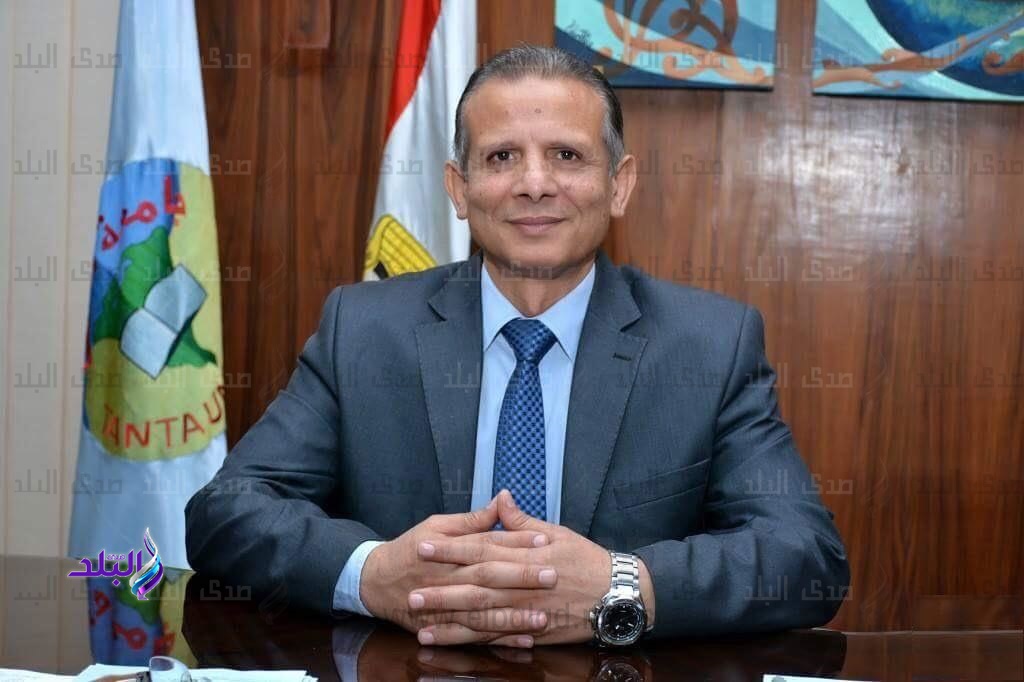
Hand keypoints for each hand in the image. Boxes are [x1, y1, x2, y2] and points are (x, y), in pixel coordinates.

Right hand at [359, 495, 553, 645]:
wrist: (375, 582)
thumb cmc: (409, 549)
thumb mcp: (437, 526)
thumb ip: (472, 519)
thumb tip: (500, 501)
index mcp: (449, 550)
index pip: (487, 544)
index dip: (515, 542)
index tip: (543, 540)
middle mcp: (450, 578)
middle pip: (488, 577)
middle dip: (520, 578)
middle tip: (551, 575)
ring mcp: (447, 606)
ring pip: (484, 612)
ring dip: (513, 616)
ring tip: (542, 616)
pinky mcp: (446, 626)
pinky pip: (475, 636)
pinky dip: (500, 639)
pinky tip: (524, 640)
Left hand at [408, 489, 655, 646]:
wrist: (617, 592)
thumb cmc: (586, 560)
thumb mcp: (557, 533)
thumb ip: (522, 521)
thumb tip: (500, 499)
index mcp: (525, 554)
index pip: (481, 548)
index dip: (451, 549)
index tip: (424, 547)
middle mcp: (523, 583)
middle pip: (476, 585)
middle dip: (442, 588)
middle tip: (411, 590)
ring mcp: (527, 610)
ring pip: (483, 616)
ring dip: (450, 619)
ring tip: (420, 621)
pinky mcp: (532, 631)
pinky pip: (497, 637)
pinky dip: (472, 640)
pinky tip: (451, 641)